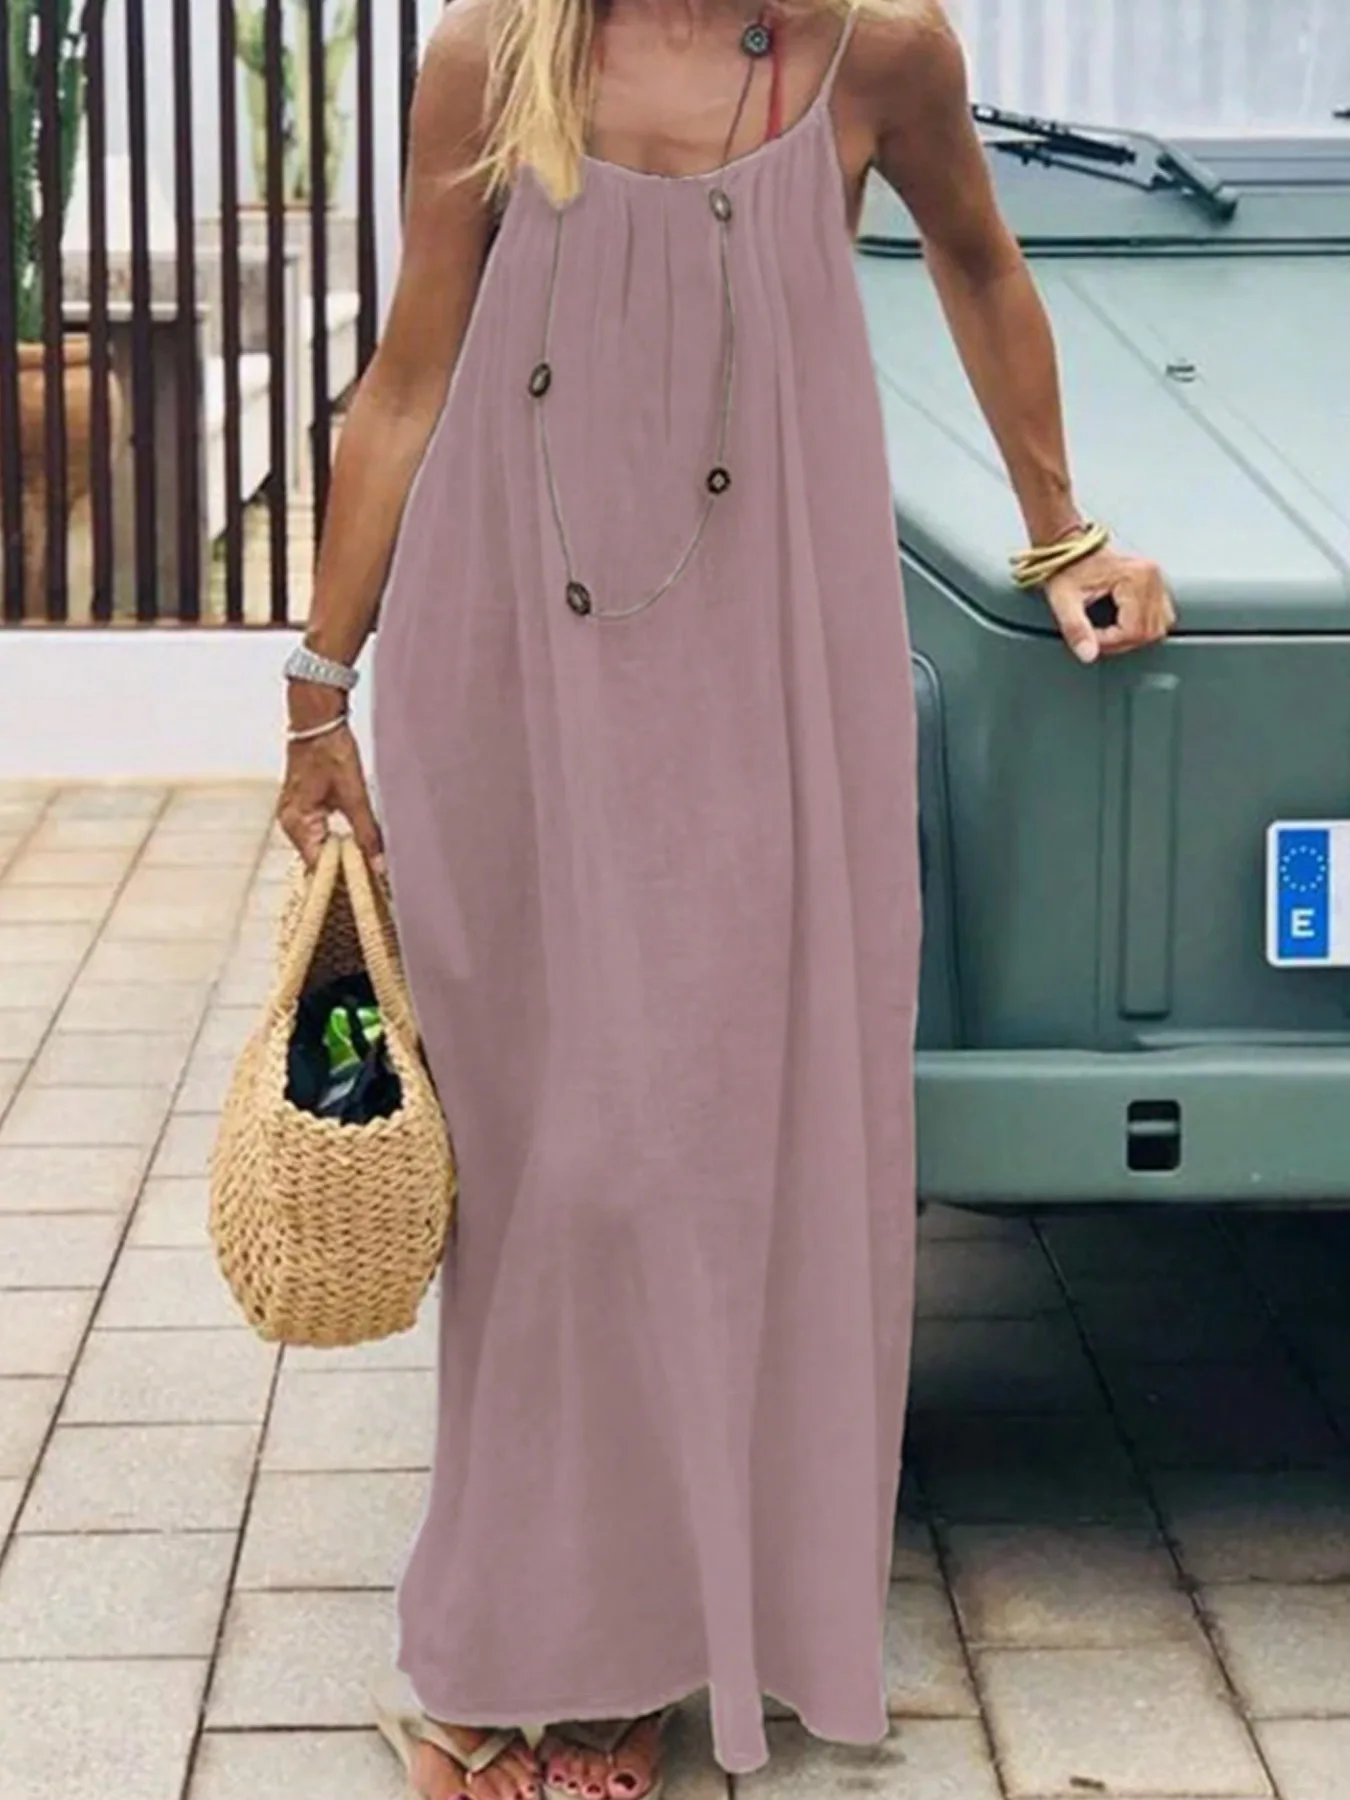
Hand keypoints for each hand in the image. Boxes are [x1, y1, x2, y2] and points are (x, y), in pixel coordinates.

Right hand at [277, 719, 385, 872]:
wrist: (319, 721)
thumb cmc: (331, 752)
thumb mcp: (355, 796)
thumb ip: (367, 834)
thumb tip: (379, 865)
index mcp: (298, 823)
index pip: (319, 865)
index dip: (343, 878)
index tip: (367, 889)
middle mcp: (291, 823)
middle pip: (318, 859)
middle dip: (344, 870)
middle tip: (373, 882)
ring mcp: (295, 816)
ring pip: (320, 847)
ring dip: (342, 856)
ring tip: (368, 869)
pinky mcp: (304, 807)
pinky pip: (320, 834)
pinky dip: (337, 842)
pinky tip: (357, 848)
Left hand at [1042, 548, 1175, 664]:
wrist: (1068, 545)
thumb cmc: (1066, 566)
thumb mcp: (1064, 601)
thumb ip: (1076, 629)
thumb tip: (1088, 654)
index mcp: (1134, 577)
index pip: (1134, 630)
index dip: (1110, 642)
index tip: (1090, 637)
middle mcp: (1151, 576)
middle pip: (1150, 631)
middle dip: (1121, 642)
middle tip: (1097, 636)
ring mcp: (1156, 578)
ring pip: (1159, 626)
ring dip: (1133, 636)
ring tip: (1108, 630)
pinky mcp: (1154, 581)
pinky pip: (1160, 615)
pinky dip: (1142, 625)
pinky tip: (1121, 622)